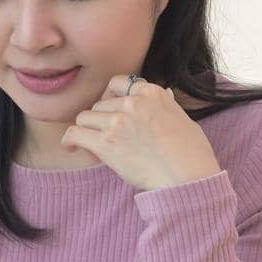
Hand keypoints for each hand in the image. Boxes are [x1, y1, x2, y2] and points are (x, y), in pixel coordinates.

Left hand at [59, 75, 220, 190]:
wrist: (187, 178)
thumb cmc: (191, 154)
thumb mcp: (183, 119)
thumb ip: (167, 105)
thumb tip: (164, 93)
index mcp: (152, 93)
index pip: (118, 83)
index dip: (111, 97)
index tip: (111, 111)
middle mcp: (132, 103)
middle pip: (100, 104)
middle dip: (101, 120)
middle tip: (106, 136)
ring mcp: (117, 121)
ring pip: (85, 118)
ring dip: (87, 131)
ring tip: (93, 144)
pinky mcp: (106, 143)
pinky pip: (74, 133)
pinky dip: (70, 140)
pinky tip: (72, 147)